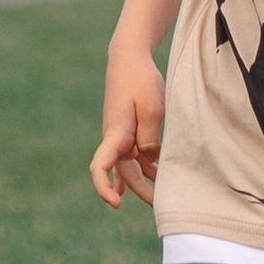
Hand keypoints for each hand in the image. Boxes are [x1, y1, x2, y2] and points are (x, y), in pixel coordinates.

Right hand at [91, 44, 165, 206]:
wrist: (129, 58)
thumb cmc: (140, 81)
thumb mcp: (153, 109)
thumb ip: (151, 139)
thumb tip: (149, 160)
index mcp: (115, 134)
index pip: (100, 167)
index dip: (104, 187)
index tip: (115, 203)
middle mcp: (114, 139)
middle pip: (125, 173)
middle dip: (141, 190)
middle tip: (161, 205)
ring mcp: (121, 135)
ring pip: (131, 166)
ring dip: (145, 180)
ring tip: (164, 196)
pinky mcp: (129, 130)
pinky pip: (135, 155)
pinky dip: (144, 168)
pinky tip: (152, 179)